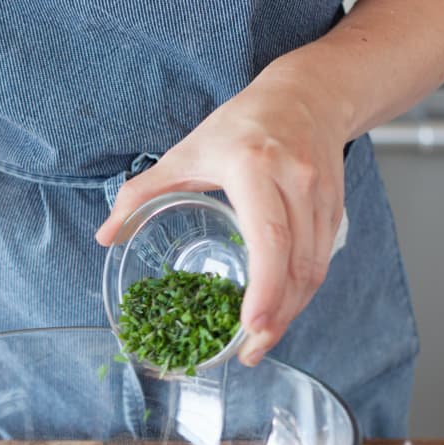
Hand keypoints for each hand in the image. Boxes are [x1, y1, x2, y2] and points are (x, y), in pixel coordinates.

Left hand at [95, 59, 348, 364]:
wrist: (308, 94)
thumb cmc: (243, 123)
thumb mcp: (186, 150)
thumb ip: (142, 193)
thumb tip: (106, 235)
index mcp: (254, 166)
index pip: (269, 237)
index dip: (265, 287)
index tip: (251, 324)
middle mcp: (296, 182)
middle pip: (296, 264)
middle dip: (277, 316)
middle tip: (250, 350)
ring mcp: (322, 197)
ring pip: (313, 269)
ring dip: (291, 311)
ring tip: (262, 340)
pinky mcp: (336, 209)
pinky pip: (321, 261)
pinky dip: (301, 292)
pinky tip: (281, 310)